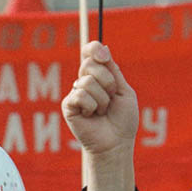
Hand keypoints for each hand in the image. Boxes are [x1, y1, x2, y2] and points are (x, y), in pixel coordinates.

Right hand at [62, 42, 138, 190]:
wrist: (116, 143)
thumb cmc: (123, 120)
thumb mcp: (123, 90)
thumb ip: (113, 70)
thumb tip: (103, 47)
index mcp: (99, 76)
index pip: (89, 52)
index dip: (94, 49)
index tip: (105, 57)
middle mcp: (84, 82)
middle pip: (89, 64)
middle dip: (107, 81)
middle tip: (111, 97)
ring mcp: (75, 94)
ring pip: (87, 82)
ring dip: (102, 99)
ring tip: (103, 111)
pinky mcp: (68, 106)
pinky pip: (80, 95)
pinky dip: (92, 106)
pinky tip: (92, 116)